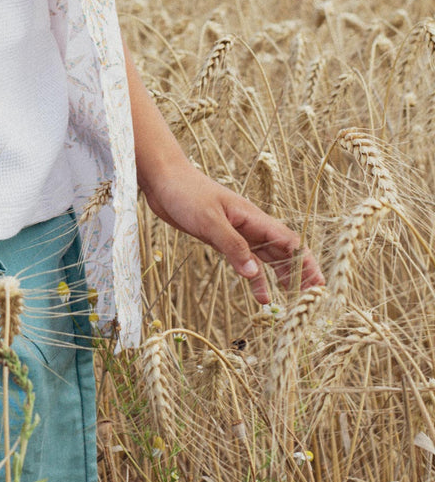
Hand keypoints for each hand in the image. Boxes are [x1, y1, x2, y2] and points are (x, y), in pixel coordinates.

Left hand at [140, 160, 324, 304]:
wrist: (163, 180)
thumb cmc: (186, 193)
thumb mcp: (209, 220)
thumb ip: (232, 246)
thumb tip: (255, 274)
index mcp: (252, 217)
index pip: (288, 241)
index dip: (305, 261)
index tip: (318, 282)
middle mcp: (250, 225)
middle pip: (283, 251)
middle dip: (300, 272)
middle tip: (313, 297)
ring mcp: (237, 232)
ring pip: (267, 258)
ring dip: (281, 277)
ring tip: (293, 301)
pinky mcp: (222, 239)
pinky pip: (245, 261)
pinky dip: (255, 278)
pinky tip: (261, 296)